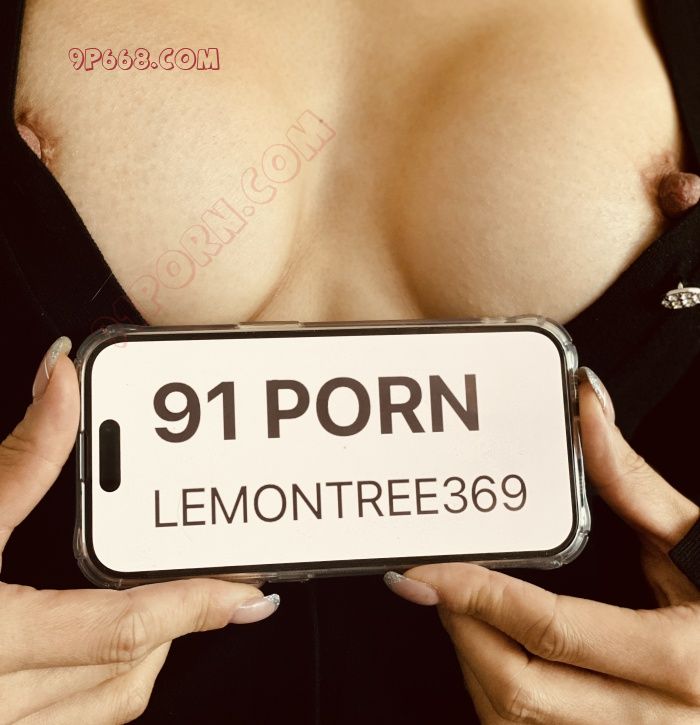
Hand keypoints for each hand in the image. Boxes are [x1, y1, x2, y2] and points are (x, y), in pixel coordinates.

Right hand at [0, 337, 279, 723]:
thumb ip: (21, 455)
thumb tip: (62, 379)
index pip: (123, 632)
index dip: (196, 608)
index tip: (250, 595)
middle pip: (128, 673)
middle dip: (178, 624)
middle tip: (207, 580)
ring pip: (106, 708)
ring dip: (145, 656)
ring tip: (164, 604)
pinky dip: (101, 685)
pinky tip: (97, 644)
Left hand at [384, 367, 699, 723]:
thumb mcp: (694, 539)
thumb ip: (631, 478)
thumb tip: (584, 407)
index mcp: (681, 661)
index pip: (549, 630)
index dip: (477, 595)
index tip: (429, 570)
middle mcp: (655, 722)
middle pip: (519, 687)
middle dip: (462, 629)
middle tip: (438, 582)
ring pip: (515, 723)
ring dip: (473, 664)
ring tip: (463, 610)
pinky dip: (496, 695)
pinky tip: (494, 651)